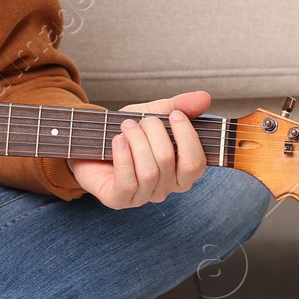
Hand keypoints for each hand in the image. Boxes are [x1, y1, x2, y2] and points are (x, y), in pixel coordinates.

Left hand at [68, 90, 210, 209]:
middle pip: (168, 160)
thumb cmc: (128, 131)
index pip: (196, 164)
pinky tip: (117, 140)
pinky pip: (128, 181)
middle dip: (153, 132)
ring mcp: (142, 197)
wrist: (93, 140)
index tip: (174, 115)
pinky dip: (123, 155)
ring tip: (126, 126)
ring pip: (149, 171)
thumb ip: (181, 106)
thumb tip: (205, 98)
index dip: (187, 137)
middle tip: (140, 120)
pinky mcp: (119, 200)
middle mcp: (165, 188)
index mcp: (180, 171)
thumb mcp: (155, 112)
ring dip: (136, 140)